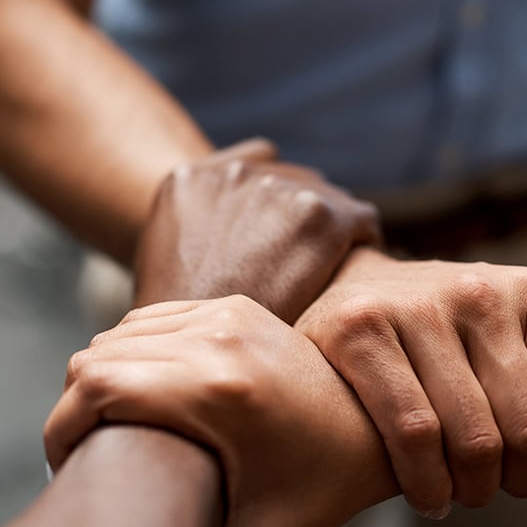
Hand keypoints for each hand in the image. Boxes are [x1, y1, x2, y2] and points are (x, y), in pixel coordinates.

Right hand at [44, 295, 397, 526]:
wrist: (377, 430)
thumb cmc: (320, 490)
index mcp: (218, 390)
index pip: (97, 386)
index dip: (60, 426)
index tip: (63, 463)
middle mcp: (217, 336)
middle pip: (97, 356)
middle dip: (74, 408)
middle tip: (85, 451)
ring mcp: (226, 312)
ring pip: (118, 334)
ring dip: (100, 378)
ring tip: (110, 424)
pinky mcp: (232, 305)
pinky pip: (150, 319)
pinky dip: (131, 353)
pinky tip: (142, 391)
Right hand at [134, 138, 380, 322]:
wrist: (204, 357)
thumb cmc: (187, 322)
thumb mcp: (166, 262)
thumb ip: (203, 226)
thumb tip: (240, 228)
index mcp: (189, 179)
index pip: (258, 169)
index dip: (272, 216)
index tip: (278, 251)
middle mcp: (233, 173)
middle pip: (296, 183)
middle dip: (300, 224)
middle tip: (300, 274)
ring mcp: (275, 188)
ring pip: (331, 201)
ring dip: (332, 235)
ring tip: (322, 281)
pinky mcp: (318, 215)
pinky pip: (360, 220)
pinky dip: (358, 247)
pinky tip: (341, 281)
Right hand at [296, 247, 526, 520]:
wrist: (341, 289)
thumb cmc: (428, 340)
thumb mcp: (493, 356)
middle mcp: (478, 292)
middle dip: (520, 482)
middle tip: (493, 491)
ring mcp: (417, 306)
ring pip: (473, 438)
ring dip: (471, 490)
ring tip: (455, 497)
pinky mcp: (360, 328)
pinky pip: (414, 432)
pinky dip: (426, 483)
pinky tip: (425, 497)